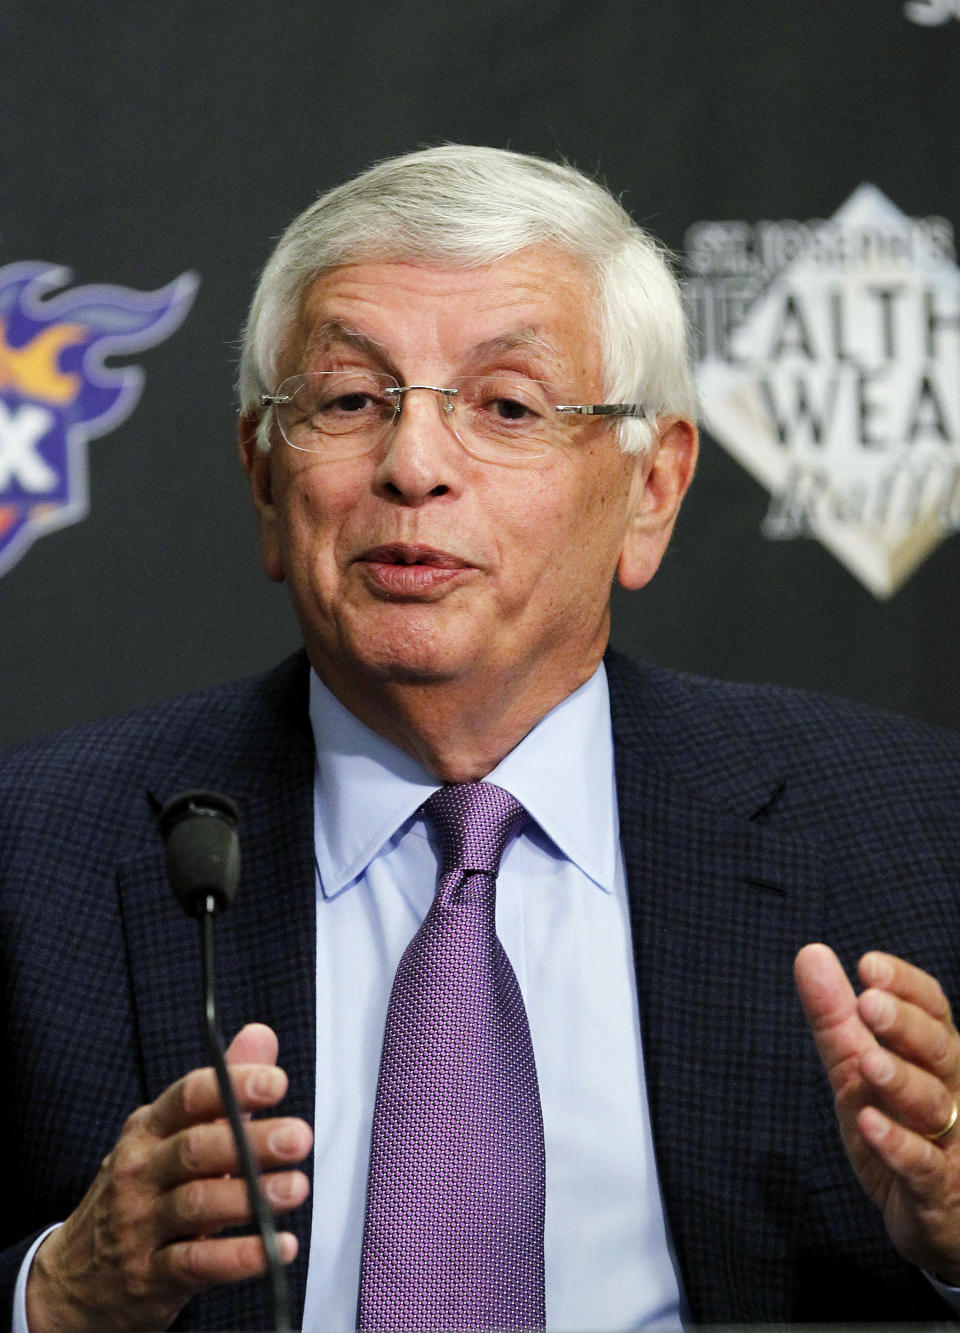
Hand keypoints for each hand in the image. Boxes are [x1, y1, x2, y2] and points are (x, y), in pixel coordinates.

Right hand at [25, 1023, 312, 1332]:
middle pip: (195, 1149)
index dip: (233, 1086)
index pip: (188, 1097)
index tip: (276, 1081)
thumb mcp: (173, 1137)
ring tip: (294, 1188)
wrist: (75, 1279)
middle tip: (298, 1137)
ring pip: (196, 1204)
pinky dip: (238, 1257)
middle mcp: (139, 1172)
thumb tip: (261, 1035)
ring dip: (249, 1196)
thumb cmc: (143, 1192)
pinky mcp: (149, 1276)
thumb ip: (223, 1089)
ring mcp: (140, 1225)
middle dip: (249, 1141)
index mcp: (148, 1130)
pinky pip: (196, 1263)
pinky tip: (276, 1247)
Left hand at [796, 943, 959, 1281]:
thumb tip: (809, 952)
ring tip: (868, 1061)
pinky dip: (898, 1145)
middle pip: (941, 1051)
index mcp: (935, 1057)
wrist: (931, 1218)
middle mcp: (953, 1093)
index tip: (868, 965)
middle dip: (906, 1025)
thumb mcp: (856, 1070)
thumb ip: (836, 1017)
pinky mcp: (939, 1191)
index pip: (933, 1010)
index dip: (906, 986)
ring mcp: (952, 1144)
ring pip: (935, 1105)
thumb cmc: (897, 1130)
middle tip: (869, 1003)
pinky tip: (869, 1123)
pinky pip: (924, 1167)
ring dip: (902, 1080)